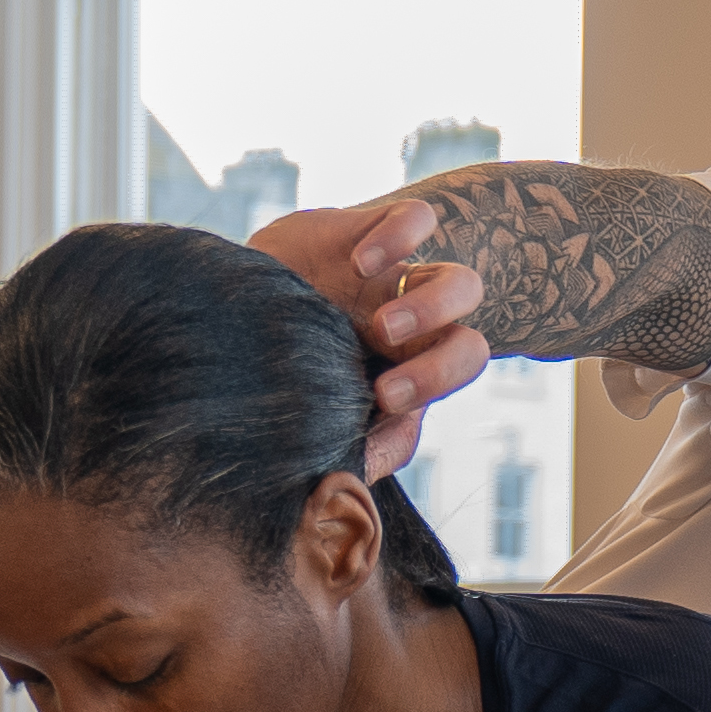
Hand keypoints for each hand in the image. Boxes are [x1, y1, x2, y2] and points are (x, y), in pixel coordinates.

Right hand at [255, 196, 489, 479]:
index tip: (381, 397)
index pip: (458, 368)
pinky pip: (415, 220)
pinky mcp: (372, 226)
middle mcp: (416, 323)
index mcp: (412, 365)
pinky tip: (359, 262)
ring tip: (380, 322)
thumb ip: (345, 454)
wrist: (239, 298)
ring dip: (431, 307)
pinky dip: (397, 238)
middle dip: (439, 361)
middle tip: (385, 370)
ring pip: (461, 283)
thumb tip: (353, 491)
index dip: (434, 381)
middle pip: (471, 338)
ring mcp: (398, 276)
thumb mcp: (313, 414)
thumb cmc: (282, 364)